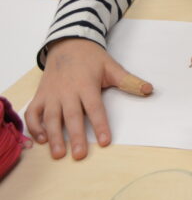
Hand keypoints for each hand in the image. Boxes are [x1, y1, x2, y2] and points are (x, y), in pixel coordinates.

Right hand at [25, 37, 151, 159]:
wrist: (68, 43)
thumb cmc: (91, 58)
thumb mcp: (112, 67)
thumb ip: (129, 81)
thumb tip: (149, 89)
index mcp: (87, 85)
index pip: (95, 108)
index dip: (100, 125)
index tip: (105, 141)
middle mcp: (67, 91)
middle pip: (72, 116)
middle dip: (75, 137)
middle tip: (79, 155)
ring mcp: (51, 94)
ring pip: (50, 117)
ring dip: (53, 136)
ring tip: (58, 154)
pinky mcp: (40, 95)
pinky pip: (33, 113)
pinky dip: (34, 126)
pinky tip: (41, 140)